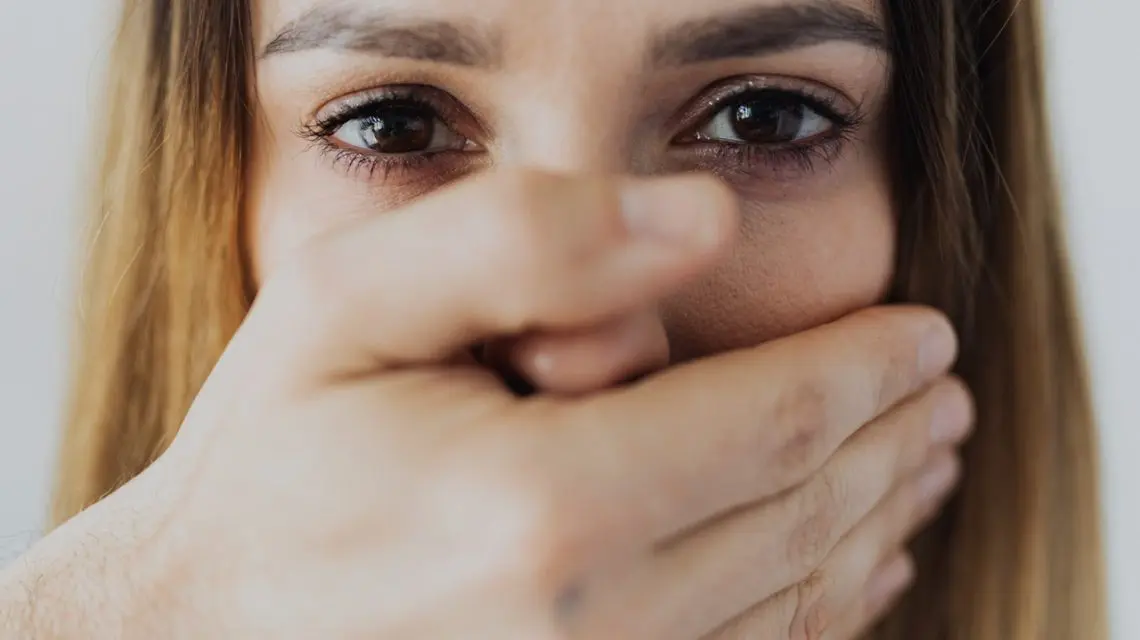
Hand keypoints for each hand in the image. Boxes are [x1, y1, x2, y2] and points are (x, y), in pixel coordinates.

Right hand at [5, 170, 969, 638]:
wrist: (197, 628)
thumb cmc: (269, 460)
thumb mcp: (348, 305)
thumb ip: (523, 241)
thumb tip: (699, 223)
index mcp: (539, 508)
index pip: (775, 420)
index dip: (869, 369)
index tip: (926, 335)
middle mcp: (588, 625)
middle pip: (804, 512)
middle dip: (893, 442)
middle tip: (942, 393)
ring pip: (799, 601)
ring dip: (876, 520)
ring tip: (921, 466)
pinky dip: (823, 611)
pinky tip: (853, 571)